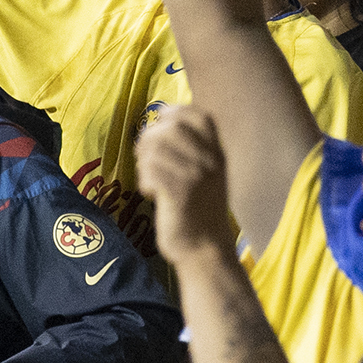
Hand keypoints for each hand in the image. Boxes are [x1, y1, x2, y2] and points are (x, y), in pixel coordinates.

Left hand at [134, 106, 239, 259]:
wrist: (206, 250)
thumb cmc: (200, 212)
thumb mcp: (208, 175)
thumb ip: (194, 151)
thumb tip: (161, 123)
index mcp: (217, 153)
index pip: (199, 115)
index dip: (174, 113)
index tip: (160, 125)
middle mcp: (209, 161)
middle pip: (171, 127)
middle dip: (149, 139)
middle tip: (146, 159)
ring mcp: (195, 176)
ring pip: (156, 148)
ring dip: (144, 162)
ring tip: (149, 179)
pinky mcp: (178, 194)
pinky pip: (150, 171)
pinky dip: (144, 180)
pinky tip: (151, 193)